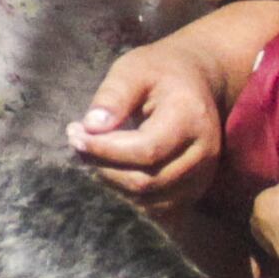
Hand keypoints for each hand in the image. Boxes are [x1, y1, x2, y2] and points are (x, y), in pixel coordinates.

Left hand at [67, 38, 231, 199]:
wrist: (197, 81)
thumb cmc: (160, 72)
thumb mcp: (133, 69)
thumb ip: (113, 96)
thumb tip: (90, 126)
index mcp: (191, 118)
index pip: (145, 150)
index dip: (105, 149)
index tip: (75, 133)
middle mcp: (203, 153)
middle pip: (145, 180)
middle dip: (103, 166)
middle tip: (77, 142)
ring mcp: (202, 176)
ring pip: (148, 199)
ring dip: (112, 182)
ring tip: (92, 153)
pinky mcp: (193, 190)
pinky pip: (155, 208)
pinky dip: (127, 194)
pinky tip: (111, 167)